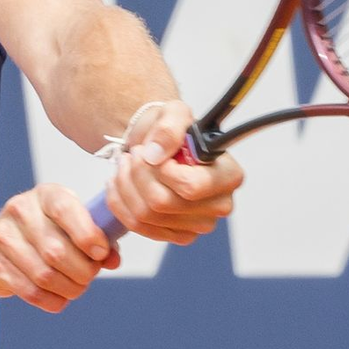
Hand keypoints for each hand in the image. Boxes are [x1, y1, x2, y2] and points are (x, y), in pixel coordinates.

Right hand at [0, 184, 120, 312]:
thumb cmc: (42, 232)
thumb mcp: (69, 225)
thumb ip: (96, 239)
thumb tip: (112, 259)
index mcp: (44, 195)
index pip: (65, 210)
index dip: (87, 234)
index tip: (101, 253)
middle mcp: (20, 210)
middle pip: (56, 251)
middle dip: (82, 271)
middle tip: (89, 275)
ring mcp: (1, 237)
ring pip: (44, 275)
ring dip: (69, 288)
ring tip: (76, 287)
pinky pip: (31, 291)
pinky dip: (52, 300)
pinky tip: (59, 297)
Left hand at [105, 100, 242, 243]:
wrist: (160, 147)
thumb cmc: (174, 132)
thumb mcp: (174, 113)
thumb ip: (168, 127)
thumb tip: (155, 154)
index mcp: (228, 175)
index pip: (191, 186)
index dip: (163, 171)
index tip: (152, 152)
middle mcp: (219, 205)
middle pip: (162, 203)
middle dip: (137, 174)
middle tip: (134, 154)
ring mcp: (198, 225)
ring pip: (145, 215)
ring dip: (125, 186)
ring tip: (124, 165)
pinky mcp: (176, 235)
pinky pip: (138, 226)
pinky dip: (120, 203)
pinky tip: (120, 183)